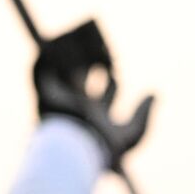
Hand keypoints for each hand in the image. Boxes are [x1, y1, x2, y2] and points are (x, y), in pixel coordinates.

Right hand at [31, 19, 153, 171]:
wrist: (76, 152)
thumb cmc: (104, 149)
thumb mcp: (133, 133)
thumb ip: (143, 114)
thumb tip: (154, 93)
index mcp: (99, 117)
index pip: (106, 94)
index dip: (112, 81)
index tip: (114, 69)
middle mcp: (79, 109)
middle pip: (86, 84)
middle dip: (92, 67)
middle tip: (99, 51)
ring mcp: (61, 103)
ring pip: (66, 76)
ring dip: (71, 59)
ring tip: (76, 41)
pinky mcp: (44, 99)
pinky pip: (40, 74)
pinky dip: (43, 59)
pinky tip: (51, 45)